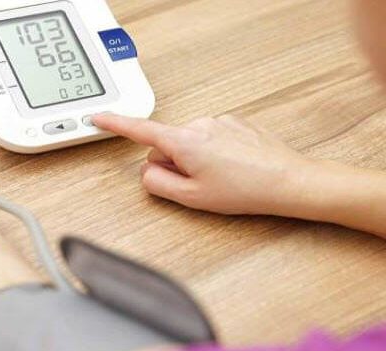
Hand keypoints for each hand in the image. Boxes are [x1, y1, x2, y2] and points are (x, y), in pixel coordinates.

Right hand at [93, 113, 328, 216]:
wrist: (288, 181)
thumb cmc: (245, 190)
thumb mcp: (192, 198)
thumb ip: (159, 184)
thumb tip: (147, 172)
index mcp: (184, 141)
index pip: (139, 130)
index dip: (115, 124)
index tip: (97, 117)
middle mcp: (199, 124)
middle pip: (167, 143)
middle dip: (173, 163)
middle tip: (197, 186)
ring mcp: (219, 121)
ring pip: (190, 142)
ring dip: (195, 160)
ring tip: (222, 179)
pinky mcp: (235, 123)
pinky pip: (211, 138)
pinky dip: (214, 154)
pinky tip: (233, 169)